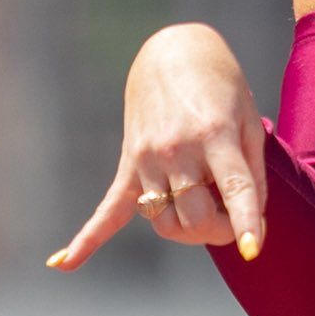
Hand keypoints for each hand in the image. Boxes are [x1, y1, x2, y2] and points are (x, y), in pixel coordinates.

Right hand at [46, 23, 268, 269]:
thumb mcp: (248, 121)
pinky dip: (87, 239)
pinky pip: (108, 210)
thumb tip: (250, 219)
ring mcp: (148, 159)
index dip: (246, 223)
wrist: (173, 53)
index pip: (234, 189)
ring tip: (207, 217)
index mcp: (215, 134)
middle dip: (222, 231)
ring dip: (190, 232)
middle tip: (234, 222)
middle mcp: (178, 149)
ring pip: (166, 222)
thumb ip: (252, 172)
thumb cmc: (222, 88)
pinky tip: (61, 263)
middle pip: (196, 218)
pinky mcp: (129, 164)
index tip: (253, 249)